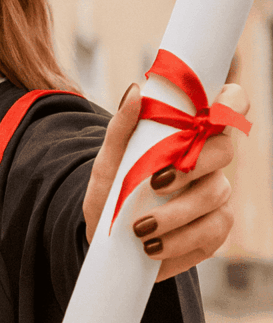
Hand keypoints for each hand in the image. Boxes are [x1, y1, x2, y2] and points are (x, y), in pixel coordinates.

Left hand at [84, 82, 248, 281]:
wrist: (106, 236)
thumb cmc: (112, 189)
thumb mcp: (108, 159)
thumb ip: (121, 127)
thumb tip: (135, 91)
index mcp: (189, 135)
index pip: (226, 108)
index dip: (231, 103)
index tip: (209, 114)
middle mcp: (210, 163)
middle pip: (224, 151)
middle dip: (190, 167)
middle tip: (153, 183)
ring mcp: (216, 197)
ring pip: (215, 196)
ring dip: (176, 214)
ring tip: (140, 228)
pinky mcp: (214, 232)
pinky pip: (211, 234)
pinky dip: (178, 242)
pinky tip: (153, 247)